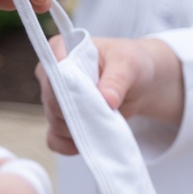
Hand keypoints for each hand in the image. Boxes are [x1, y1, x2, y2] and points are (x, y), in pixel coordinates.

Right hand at [36, 36, 183, 154]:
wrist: (139, 84)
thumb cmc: (131, 64)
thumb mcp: (129, 65)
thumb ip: (117, 79)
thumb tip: (106, 99)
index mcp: (61, 49)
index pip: (53, 69)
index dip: (70, 86)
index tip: (92, 96)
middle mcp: (52, 74)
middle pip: (53, 101)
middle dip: (80, 112)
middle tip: (107, 112)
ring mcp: (54, 99)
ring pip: (56, 121)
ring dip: (81, 128)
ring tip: (106, 122)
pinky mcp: (61, 121)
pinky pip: (55, 139)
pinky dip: (70, 144)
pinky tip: (88, 142)